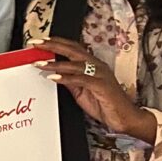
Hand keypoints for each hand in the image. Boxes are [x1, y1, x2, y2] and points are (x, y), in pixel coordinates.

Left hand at [29, 37, 156, 143]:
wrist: (125, 118)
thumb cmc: (106, 104)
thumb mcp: (81, 92)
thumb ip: (70, 81)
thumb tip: (54, 73)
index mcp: (92, 64)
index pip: (72, 48)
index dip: (56, 43)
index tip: (39, 41)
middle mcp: (97, 65)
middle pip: (72, 50)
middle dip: (52, 45)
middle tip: (36, 43)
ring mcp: (100, 74)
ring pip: (75, 63)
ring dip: (55, 62)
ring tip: (39, 63)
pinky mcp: (101, 85)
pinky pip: (81, 79)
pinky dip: (66, 77)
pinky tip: (53, 77)